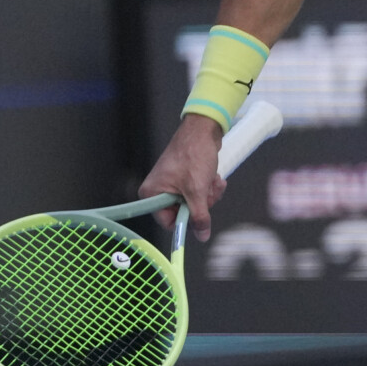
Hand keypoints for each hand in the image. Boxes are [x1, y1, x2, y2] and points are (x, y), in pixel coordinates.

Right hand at [139, 114, 225, 239]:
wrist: (203, 130)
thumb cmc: (193, 155)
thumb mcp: (198, 191)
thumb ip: (199, 217)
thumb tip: (201, 235)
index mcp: (152, 194)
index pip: (167, 222)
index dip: (185, 222)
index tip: (200, 218)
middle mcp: (158, 190)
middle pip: (183, 213)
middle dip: (201, 204)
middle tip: (208, 192)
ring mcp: (171, 184)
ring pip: (194, 203)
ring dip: (208, 194)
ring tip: (213, 181)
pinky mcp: (183, 178)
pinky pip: (198, 192)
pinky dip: (208, 187)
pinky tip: (214, 178)